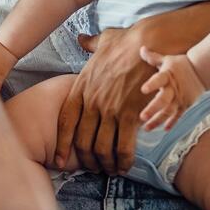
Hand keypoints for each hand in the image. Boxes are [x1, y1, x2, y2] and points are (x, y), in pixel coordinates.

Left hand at [54, 28, 155, 174]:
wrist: (149, 43)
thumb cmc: (127, 42)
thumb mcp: (102, 41)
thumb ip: (90, 44)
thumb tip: (81, 39)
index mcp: (81, 87)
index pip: (65, 122)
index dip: (62, 144)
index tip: (60, 160)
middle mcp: (92, 101)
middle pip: (82, 140)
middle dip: (86, 159)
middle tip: (93, 168)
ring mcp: (110, 109)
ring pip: (101, 147)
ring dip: (105, 164)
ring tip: (110, 170)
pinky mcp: (130, 114)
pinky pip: (123, 146)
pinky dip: (123, 160)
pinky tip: (125, 165)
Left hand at [138, 47, 205, 130]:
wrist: (203, 71)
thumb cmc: (181, 64)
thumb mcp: (167, 59)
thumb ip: (153, 57)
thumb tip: (141, 48)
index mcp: (167, 76)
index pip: (159, 79)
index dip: (151, 84)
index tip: (143, 90)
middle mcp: (173, 89)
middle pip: (163, 100)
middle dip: (153, 109)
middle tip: (142, 117)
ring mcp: (180, 98)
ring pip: (168, 112)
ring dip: (158, 120)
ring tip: (147, 128)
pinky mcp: (185, 105)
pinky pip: (178, 115)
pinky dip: (172, 122)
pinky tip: (164, 129)